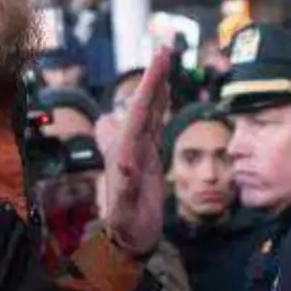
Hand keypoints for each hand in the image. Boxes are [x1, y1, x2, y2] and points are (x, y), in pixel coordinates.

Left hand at [97, 49, 172, 257]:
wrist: (127, 240)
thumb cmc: (128, 227)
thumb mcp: (127, 212)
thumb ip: (127, 189)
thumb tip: (128, 162)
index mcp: (125, 152)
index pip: (138, 111)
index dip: (150, 86)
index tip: (161, 61)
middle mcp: (129, 145)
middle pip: (142, 105)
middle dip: (153, 78)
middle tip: (165, 50)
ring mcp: (137, 149)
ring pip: (147, 111)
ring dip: (156, 88)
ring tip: (165, 64)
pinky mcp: (146, 157)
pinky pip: (153, 124)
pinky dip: (159, 106)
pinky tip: (163, 95)